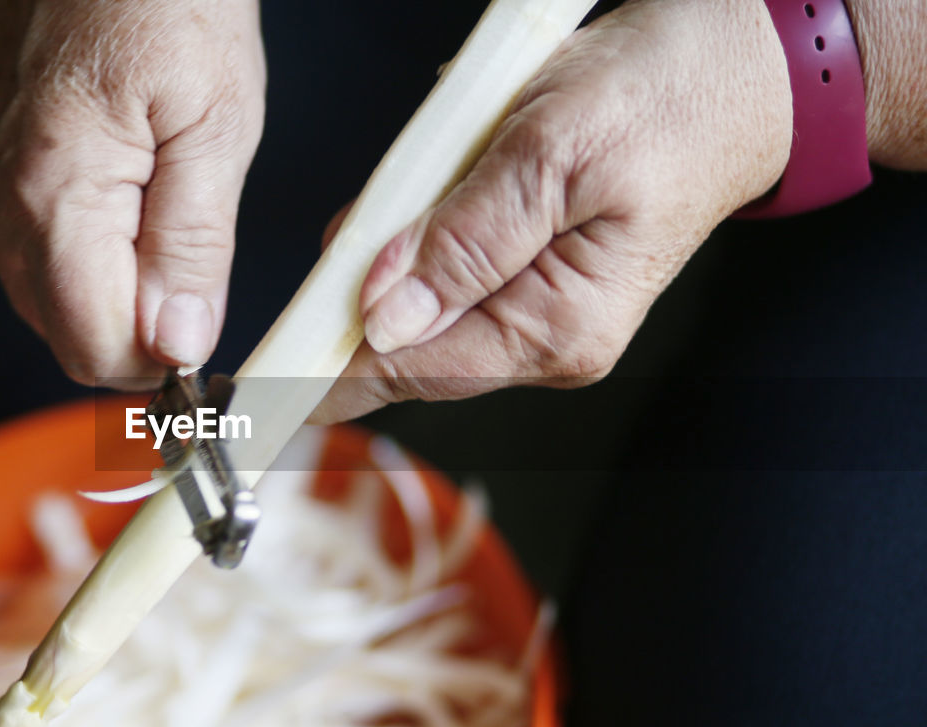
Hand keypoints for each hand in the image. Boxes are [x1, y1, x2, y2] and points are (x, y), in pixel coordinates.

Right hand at [0, 0, 264, 382]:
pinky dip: (84, 251)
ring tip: (159, 207)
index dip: (159, 363)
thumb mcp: (214, 122)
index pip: (94, 348)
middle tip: (194, 264)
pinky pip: (32, 253)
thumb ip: (192, 246)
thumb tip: (180, 344)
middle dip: (138, 328)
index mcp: (53, 195)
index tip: (206, 339)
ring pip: (50, 300)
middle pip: (68, 334)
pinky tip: (123, 190)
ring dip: (112, 288)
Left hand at [311, 0, 792, 422]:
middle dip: (355, 291)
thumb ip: (464, 240)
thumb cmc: (666, 101)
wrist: (735, 73)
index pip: (408, 370)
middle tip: (356, 223)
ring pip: (417, 307)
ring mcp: (536, 314)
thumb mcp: (554, 153)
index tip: (256, 387)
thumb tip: (385, 318)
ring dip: (390, 253)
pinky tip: (444, 186)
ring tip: (431, 178)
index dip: (323, 372)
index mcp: (554, 329)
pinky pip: (444, 273)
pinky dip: (420, 234)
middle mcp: (543, 341)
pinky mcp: (528, 279)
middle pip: (402, 347)